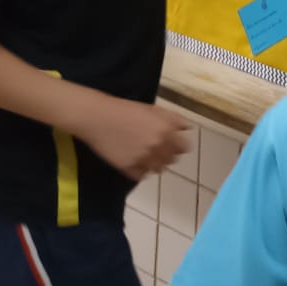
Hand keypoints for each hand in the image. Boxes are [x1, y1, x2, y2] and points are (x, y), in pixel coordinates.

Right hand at [76, 97, 191, 180]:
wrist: (98, 117)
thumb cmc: (126, 109)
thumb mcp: (154, 110)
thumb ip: (174, 120)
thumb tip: (188, 129)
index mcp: (167, 130)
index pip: (184, 148)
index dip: (178, 146)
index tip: (172, 144)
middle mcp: (158, 146)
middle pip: (172, 160)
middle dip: (166, 155)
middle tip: (155, 148)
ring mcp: (143, 158)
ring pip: (158, 169)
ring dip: (154, 164)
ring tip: (144, 155)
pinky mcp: (128, 168)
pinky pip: (141, 176)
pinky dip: (139, 170)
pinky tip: (133, 160)